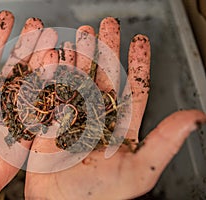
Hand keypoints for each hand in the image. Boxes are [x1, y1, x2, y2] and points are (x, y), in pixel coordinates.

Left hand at [0, 11, 42, 198]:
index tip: (7, 17)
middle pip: (17, 66)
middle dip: (28, 45)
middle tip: (40, 26)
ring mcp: (15, 113)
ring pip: (32, 82)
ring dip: (43, 62)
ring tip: (53, 43)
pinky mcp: (28, 130)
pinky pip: (42, 107)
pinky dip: (51, 90)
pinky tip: (59, 72)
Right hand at [24, 18, 205, 198]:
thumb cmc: (99, 196)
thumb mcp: (138, 170)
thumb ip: (165, 142)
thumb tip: (196, 117)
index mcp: (120, 128)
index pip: (133, 89)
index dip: (137, 64)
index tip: (139, 41)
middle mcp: (97, 118)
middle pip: (104, 77)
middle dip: (105, 50)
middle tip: (106, 26)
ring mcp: (73, 117)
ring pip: (78, 78)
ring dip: (81, 55)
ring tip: (81, 33)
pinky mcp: (50, 120)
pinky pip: (53, 91)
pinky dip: (53, 71)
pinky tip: (55, 54)